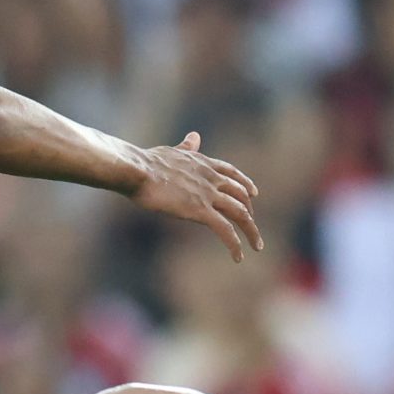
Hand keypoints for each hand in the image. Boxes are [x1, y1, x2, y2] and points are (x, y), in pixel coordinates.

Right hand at [129, 133, 261, 260]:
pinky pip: (225, 230)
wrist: (137, 171)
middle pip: (241, 195)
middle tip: (251, 225)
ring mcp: (208, 194)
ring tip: (256, 246)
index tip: (253, 193)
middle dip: (249, 210)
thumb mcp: (171, 151)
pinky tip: (238, 256)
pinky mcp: (200, 211)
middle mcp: (211, 178)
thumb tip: (195, 136)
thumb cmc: (145, 163)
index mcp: (204, 163)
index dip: (245, 184)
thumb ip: (186, 147)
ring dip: (251, 231)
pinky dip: (235, 244)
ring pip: (240, 214)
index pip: (232, 173)